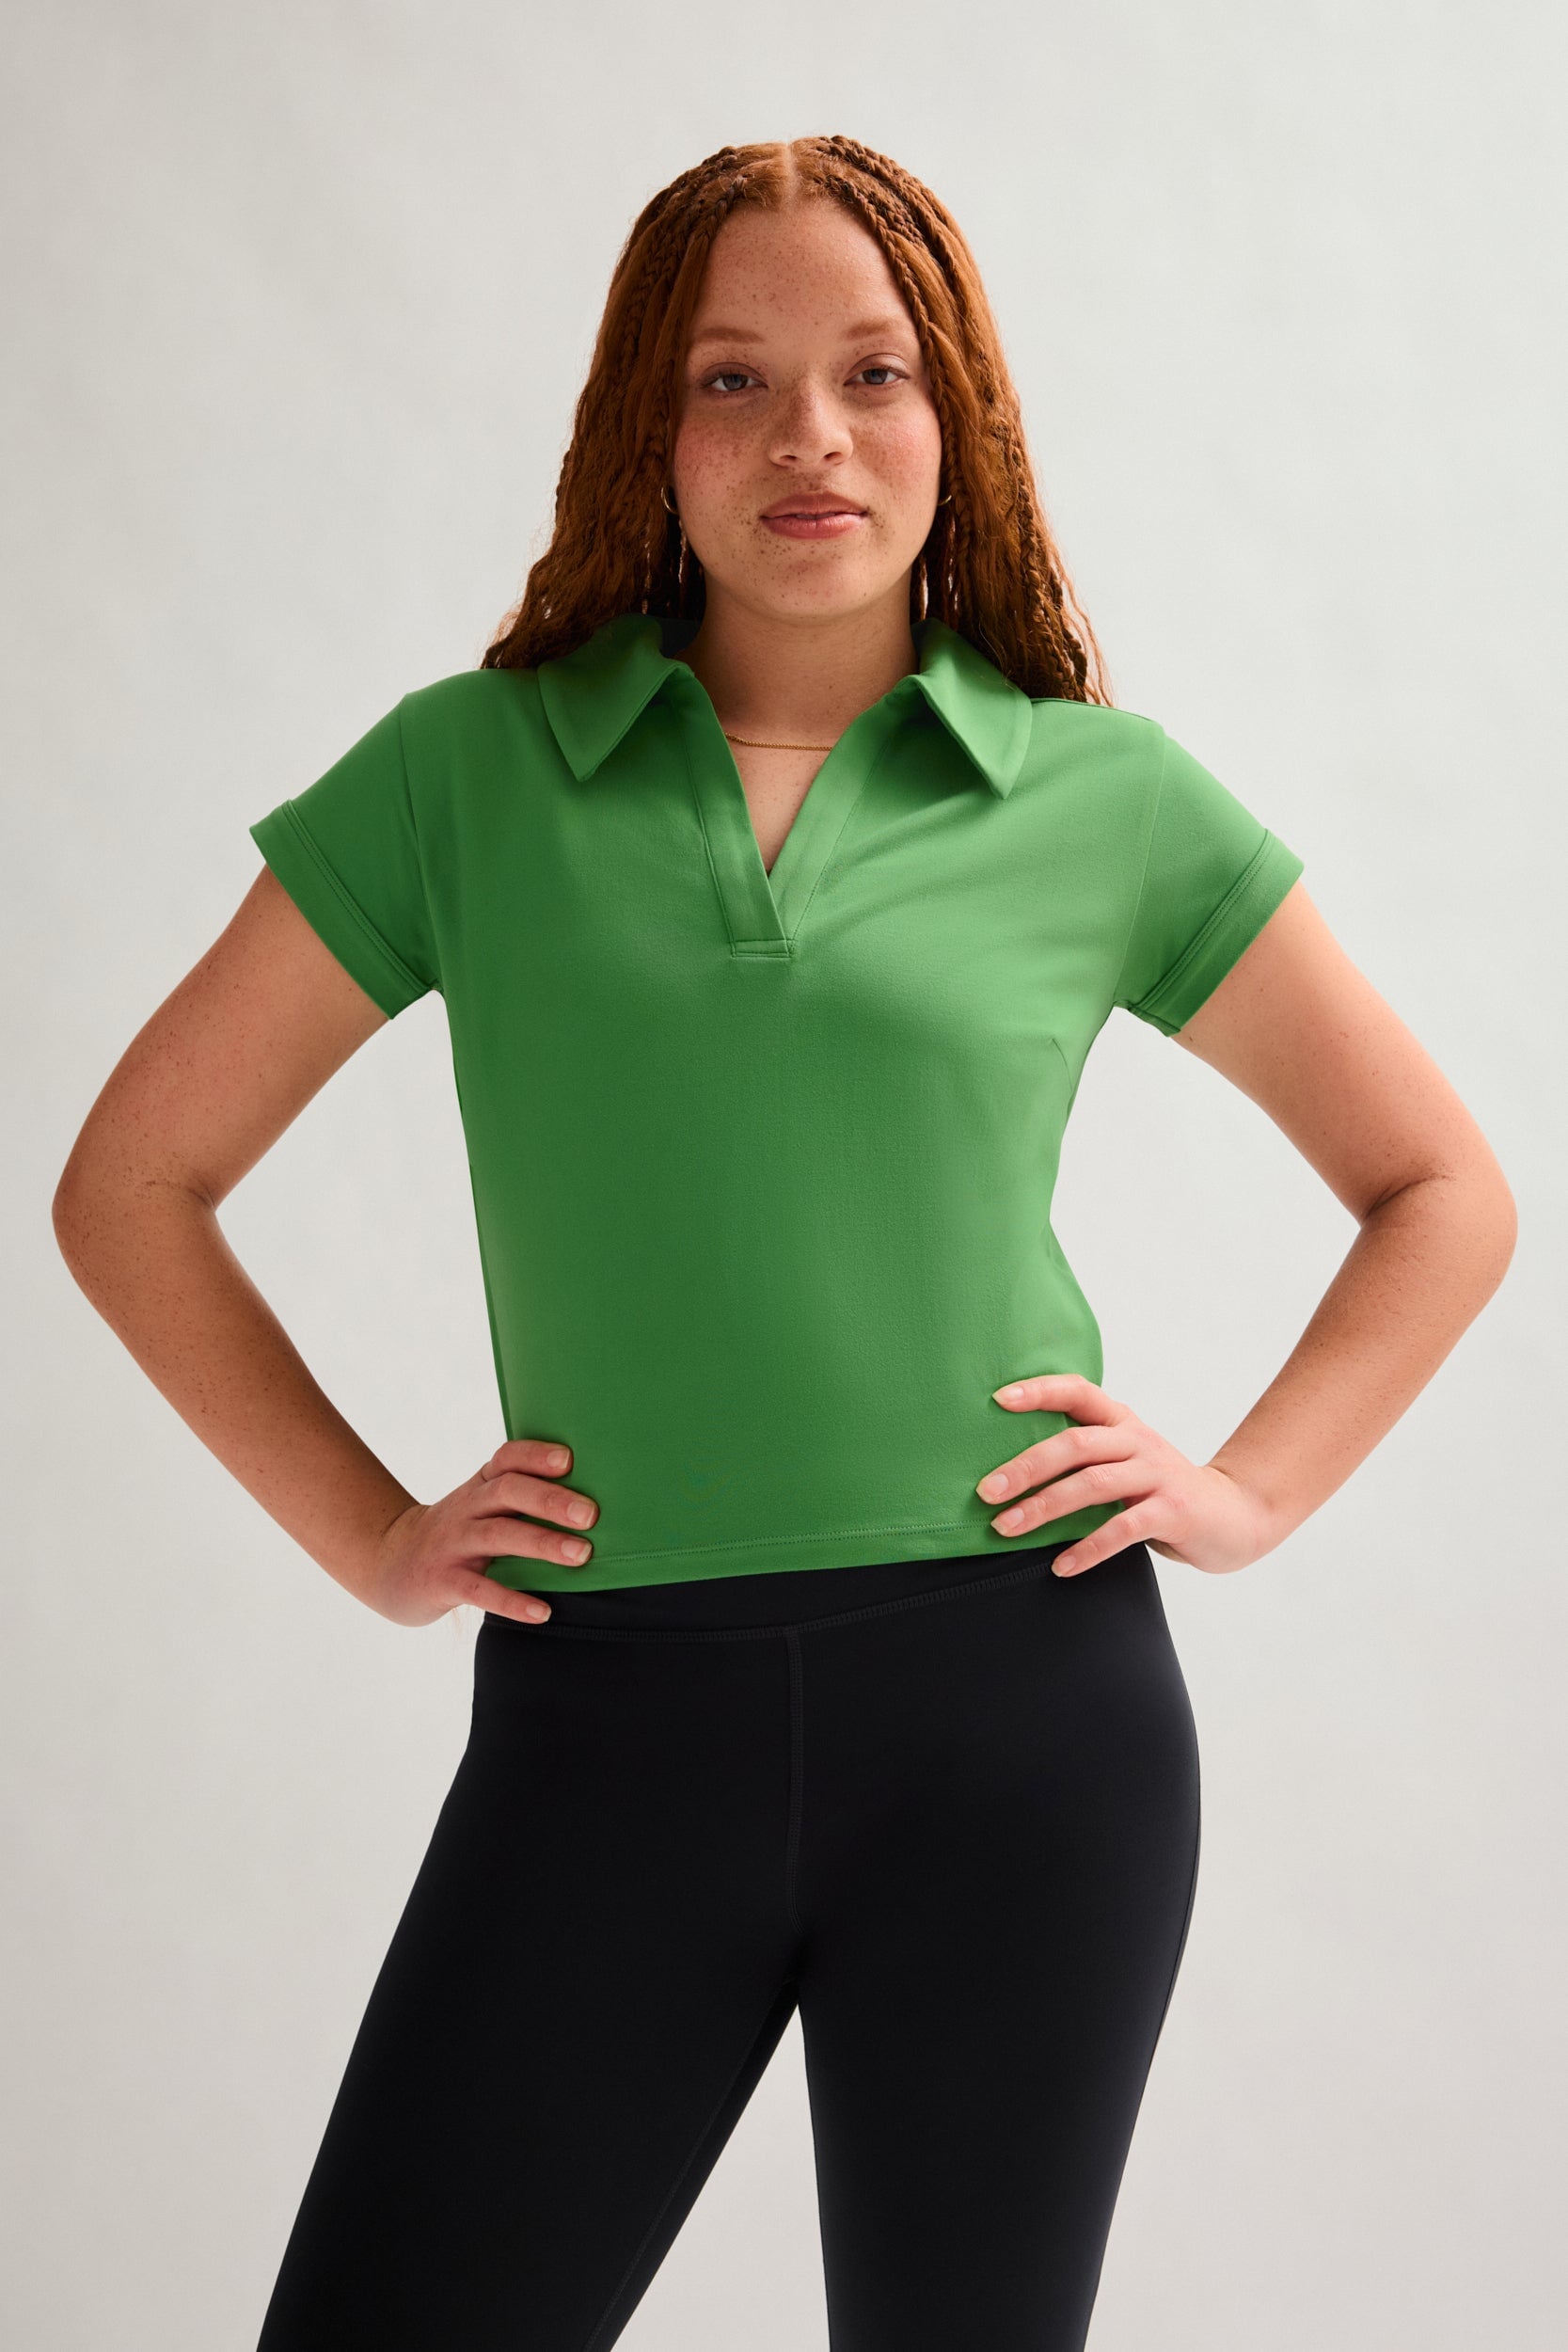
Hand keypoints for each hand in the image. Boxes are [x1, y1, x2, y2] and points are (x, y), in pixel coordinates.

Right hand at [362, 1437, 598, 1626]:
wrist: (390, 1564)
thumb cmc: (458, 1534)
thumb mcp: (481, 1507)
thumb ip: (523, 1499)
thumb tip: (594, 1501)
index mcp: (480, 1486)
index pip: (506, 1459)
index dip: (535, 1455)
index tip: (569, 1459)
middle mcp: (466, 1508)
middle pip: (507, 1492)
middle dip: (550, 1500)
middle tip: (590, 1514)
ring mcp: (452, 1544)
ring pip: (497, 1536)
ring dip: (541, 1543)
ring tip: (581, 1555)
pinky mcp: (442, 1581)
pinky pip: (479, 1590)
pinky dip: (512, 1601)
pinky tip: (543, 1613)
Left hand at [975, 1373, 1277, 1577]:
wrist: (1234, 1515)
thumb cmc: (1161, 1491)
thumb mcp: (1125, 1462)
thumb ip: (1083, 1459)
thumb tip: (1008, 1475)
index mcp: (1122, 1422)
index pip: (1079, 1392)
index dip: (1040, 1391)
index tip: (998, 1400)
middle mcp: (1138, 1441)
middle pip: (1076, 1443)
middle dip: (1026, 1467)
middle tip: (986, 1491)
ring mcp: (1158, 1475)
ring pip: (1093, 1484)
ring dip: (1044, 1506)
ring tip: (1006, 1528)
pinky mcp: (1174, 1511)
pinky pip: (1123, 1529)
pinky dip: (1088, 1549)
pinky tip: (1060, 1566)